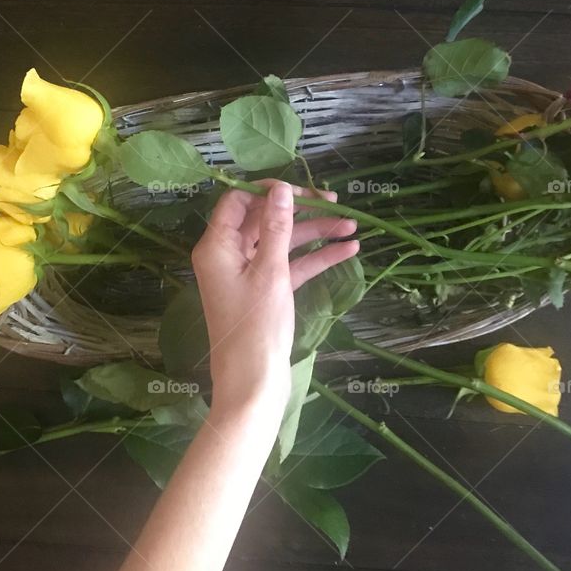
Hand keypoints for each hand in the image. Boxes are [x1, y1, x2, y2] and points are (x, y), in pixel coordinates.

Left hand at [190, 180, 358, 415]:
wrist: (254, 382)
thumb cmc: (256, 326)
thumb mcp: (270, 271)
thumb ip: (276, 227)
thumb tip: (281, 188)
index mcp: (217, 246)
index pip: (238, 201)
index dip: (269, 191)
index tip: (302, 189)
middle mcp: (229, 255)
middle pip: (265, 219)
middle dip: (302, 211)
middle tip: (336, 202)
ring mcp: (249, 274)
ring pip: (283, 242)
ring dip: (316, 234)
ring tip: (353, 226)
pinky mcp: (267, 292)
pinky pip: (292, 266)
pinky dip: (316, 259)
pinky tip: (348, 251)